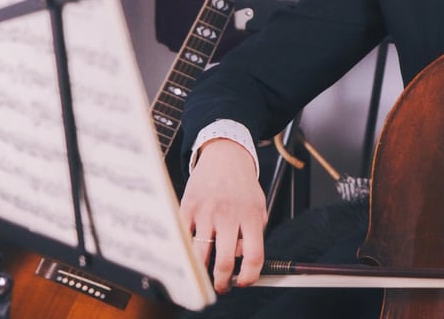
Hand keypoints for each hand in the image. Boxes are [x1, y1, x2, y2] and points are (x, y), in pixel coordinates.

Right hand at [179, 138, 267, 292]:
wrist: (225, 156)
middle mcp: (229, 215)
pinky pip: (184, 239)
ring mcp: (206, 212)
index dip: (249, 276)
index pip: (254, 256)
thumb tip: (241, 258)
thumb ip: (254, 232)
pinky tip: (190, 254)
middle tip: (221, 286)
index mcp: (251, 216)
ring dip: (202, 272)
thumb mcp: (259, 206)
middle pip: (225, 261)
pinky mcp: (188, 208)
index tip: (244, 282)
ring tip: (205, 275)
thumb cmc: (242, 186)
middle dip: (222, 282)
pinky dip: (186, 252)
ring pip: (201, 255)